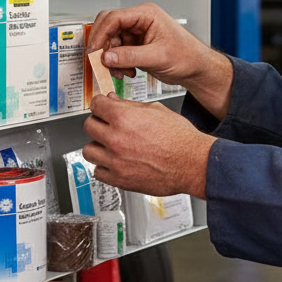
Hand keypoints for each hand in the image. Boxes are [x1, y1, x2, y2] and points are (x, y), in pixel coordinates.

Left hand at [82, 93, 212, 199]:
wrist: (193, 163)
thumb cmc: (181, 138)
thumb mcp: (157, 110)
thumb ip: (131, 106)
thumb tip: (114, 102)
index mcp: (124, 117)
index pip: (96, 105)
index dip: (100, 104)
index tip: (101, 107)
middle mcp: (116, 138)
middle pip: (88, 126)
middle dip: (98, 123)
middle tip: (107, 125)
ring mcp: (115, 160)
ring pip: (88, 150)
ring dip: (98, 146)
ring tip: (110, 146)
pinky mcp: (119, 179)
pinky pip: (98, 172)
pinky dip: (104, 167)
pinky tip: (114, 162)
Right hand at [86, 3, 232, 120]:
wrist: (196, 68)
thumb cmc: (187, 56)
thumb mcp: (158, 57)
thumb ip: (130, 56)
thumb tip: (107, 57)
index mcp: (147, 14)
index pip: (114, 18)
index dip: (100, 34)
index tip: (93, 50)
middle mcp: (139, 21)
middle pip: (108, 27)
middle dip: (103, 47)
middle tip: (99, 61)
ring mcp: (136, 33)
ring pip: (110, 41)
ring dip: (110, 58)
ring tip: (120, 71)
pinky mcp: (135, 45)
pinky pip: (116, 52)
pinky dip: (117, 63)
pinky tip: (127, 71)